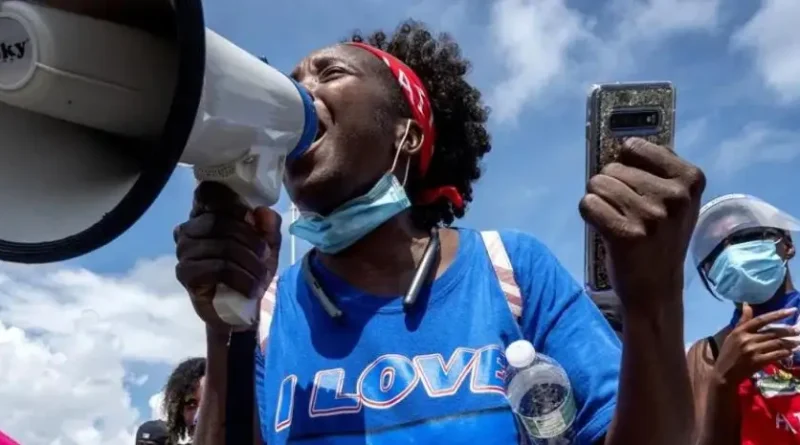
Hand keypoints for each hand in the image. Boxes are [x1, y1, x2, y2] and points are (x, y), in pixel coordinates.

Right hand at [174, 182, 281, 329]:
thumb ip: (269, 226)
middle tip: (266, 256)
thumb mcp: (267, 246)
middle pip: (221, 221)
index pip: (208, 193)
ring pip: (223, 247)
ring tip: (261, 277)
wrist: (238, 309)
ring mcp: (184, 250)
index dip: (232, 203)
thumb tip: (263, 212)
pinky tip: (251, 288)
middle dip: (251, 240)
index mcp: (206, 214)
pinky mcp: (185, 273)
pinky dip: (242, 278)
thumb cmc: (249, 270)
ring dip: (250, 263)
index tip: (251, 219)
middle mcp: (188, 227)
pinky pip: (218, 268)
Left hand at [579, 138, 705, 310]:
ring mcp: (652, 216)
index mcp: (690, 179)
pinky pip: (588, 204)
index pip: (635, 147)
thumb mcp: (676, 200)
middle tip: (623, 210)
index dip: (626, 163)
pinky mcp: (628, 235)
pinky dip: (588, 213)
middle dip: (610, 185)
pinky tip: (603, 228)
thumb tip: (622, 142)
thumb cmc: (661, 238)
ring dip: (598, 200)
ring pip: (597, 184)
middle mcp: (675, 196)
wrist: (657, 289)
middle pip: (613, 167)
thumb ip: (657, 169)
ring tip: (614, 218)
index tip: (633, 182)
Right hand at [714, 304, 799, 385]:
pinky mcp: (758, 362)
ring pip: (777, 344)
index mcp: (741, 330)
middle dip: (788, 331)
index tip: (791, 311)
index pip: (761, 319)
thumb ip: (743, 321)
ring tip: (796, 342)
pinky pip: (776, 355)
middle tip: (797, 330)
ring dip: (789, 343)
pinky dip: (785, 353)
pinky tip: (789, 352)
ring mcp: (753, 351)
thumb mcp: (733, 335)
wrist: (724, 373)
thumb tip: (747, 305)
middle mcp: (747, 339)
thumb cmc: (728, 352)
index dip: (777, 314)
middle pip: (773, 332)